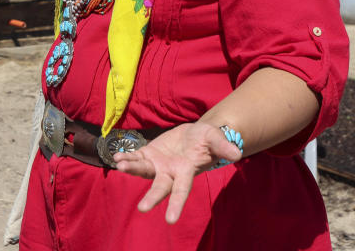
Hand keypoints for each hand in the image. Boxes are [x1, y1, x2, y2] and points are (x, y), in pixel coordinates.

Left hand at [112, 122, 241, 223]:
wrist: (194, 133)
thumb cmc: (207, 139)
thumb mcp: (215, 139)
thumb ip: (223, 147)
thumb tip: (237, 155)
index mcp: (187, 172)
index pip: (182, 191)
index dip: (176, 204)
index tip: (170, 220)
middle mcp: (171, 172)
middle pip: (160, 187)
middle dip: (152, 197)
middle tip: (142, 208)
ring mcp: (158, 164)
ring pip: (144, 170)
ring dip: (132, 168)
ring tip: (121, 165)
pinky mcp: (150, 154)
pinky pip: (137, 157)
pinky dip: (127, 157)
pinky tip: (117, 157)